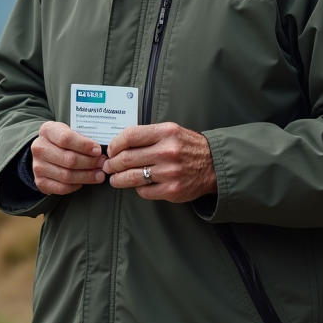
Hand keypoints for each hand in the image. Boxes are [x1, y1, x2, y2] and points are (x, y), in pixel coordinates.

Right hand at [30, 121, 107, 195]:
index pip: (66, 138)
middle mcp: (39, 148)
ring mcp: (37, 166)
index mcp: (47, 131)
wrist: (44, 151)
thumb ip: (81, 138)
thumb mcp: (68, 130)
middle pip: (69, 159)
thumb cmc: (61, 140)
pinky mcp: (40, 181)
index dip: (84, 146)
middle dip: (90, 163)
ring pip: (67, 175)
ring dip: (86, 176)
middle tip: (102, 164)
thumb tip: (98, 152)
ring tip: (99, 175)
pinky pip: (62, 188)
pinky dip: (76, 186)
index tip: (98, 151)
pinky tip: (83, 182)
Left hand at [102, 123, 216, 202]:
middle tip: (108, 166)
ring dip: (118, 179)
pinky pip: (144, 191)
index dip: (115, 144)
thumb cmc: (187, 146)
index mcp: (165, 133)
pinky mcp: (172, 190)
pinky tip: (137, 185)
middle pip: (126, 158)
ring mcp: (169, 173)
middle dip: (112, 164)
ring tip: (114, 179)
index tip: (111, 150)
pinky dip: (137, 189)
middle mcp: (167, 152)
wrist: (213, 165)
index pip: (130, 136)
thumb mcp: (170, 131)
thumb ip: (148, 135)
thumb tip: (119, 145)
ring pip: (132, 177)